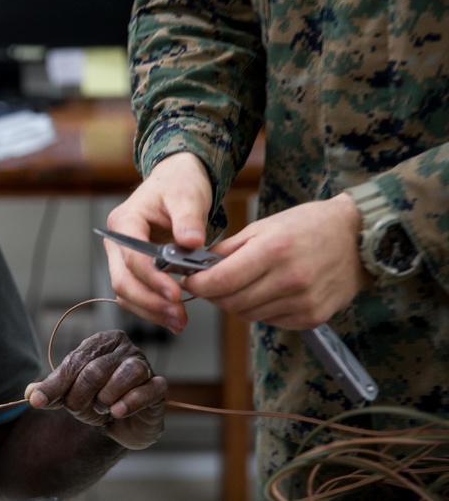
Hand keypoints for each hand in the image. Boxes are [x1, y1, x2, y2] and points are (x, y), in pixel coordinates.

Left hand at [25, 331, 166, 449]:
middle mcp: (124, 348)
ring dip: (106, 398)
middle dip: (80, 396)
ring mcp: (144, 366)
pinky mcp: (159, 387)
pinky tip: (117, 412)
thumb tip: (30, 394)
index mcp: (101, 342)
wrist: (123, 424)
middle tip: (78, 410)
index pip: (74, 361)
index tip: (37, 401)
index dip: (55, 384)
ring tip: (103, 408)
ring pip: (126, 374)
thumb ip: (51, 392)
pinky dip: (130, 402)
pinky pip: (148, 390)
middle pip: (95, 369)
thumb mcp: (70, 394)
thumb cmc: (97, 399)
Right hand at [105, 152, 212, 332]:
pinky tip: (173, 317)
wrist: (176, 182)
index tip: (176, 293)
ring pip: (125, 292)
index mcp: (125, 221)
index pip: (132, 256)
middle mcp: (117, 241)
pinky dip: (152, 308)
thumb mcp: (187, 194)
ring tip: (179, 321)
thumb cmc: (178, 184)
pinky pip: (136, 294)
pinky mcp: (134, 268)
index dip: (152, 278)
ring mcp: (122, 256)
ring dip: (150, 310)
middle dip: (150, 301)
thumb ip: (189, 218)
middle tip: (179, 314)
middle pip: (122, 280)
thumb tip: (191, 242)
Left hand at [180, 193, 368, 328]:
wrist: (357, 239)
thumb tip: (197, 265)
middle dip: (214, 294)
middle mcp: (290, 279)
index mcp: (274, 250)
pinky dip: (260, 309)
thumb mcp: (263, 226)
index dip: (198, 284)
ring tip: (243, 283)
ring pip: (249, 315)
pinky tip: (268, 291)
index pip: (222, 280)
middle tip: (209, 282)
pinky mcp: (313, 317)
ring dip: (236, 302)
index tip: (188, 281)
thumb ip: (228, 249)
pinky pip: (271, 320)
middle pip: (232, 302)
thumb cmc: (308, 226)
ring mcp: (304, 302)